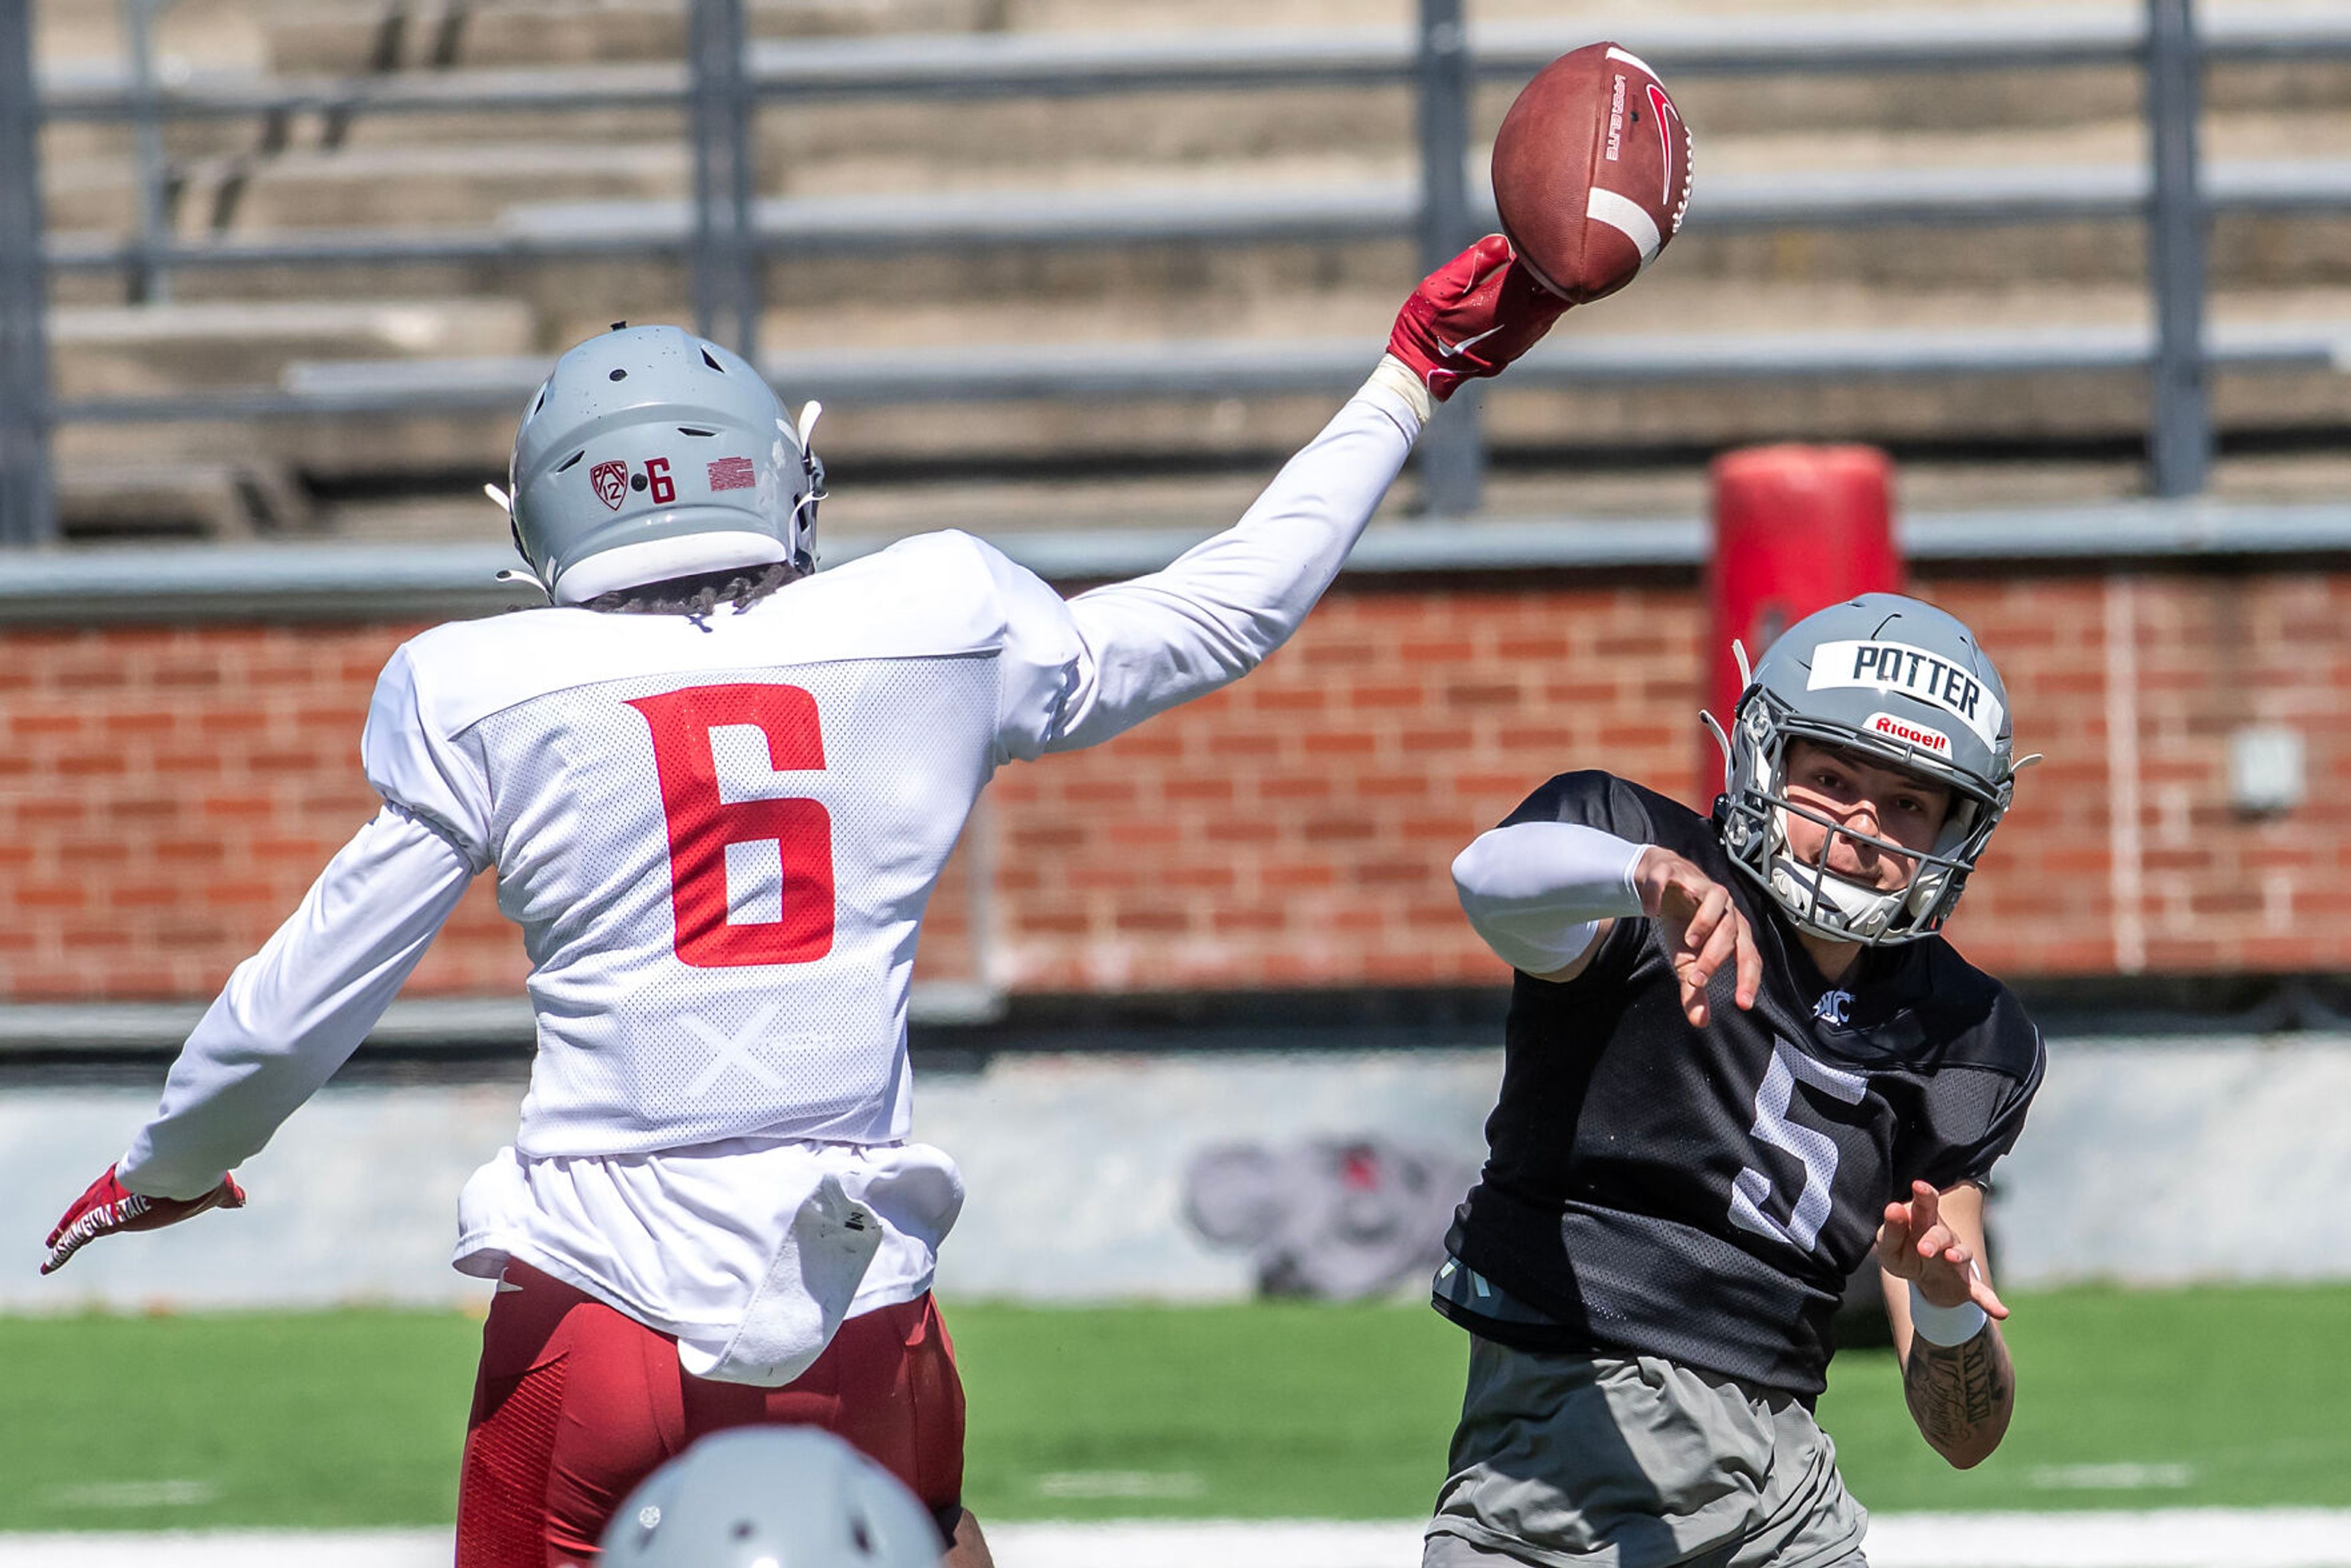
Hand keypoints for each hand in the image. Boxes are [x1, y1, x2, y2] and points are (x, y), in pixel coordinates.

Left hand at [42, 1165, 245, 1275]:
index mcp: (146, 1186)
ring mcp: (110, 1204)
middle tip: (61, 1232)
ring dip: (63, 1235)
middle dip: (77, 1218)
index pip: (122, 1196)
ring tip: (49, 1251)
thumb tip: (241, 1201)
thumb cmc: (200, 1177)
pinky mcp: (103, 1218)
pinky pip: (76, 1237)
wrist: (185, 1168)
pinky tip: (49, 1263)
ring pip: (79, 1222)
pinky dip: (62, 1251)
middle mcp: (122, 1191)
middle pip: (92, 1205)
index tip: (102, 1214)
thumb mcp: (214, 1192)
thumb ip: (224, 1197)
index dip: (109, 1206)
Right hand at [1386, 234, 1571, 401]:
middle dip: (1555, 267)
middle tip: (1542, 248)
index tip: (1528, 230)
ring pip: (1555, 305)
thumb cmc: (1426, 326)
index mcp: (1505, 300)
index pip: (1538, 263)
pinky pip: (1544, 319)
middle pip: (1560, 287)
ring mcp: (1525, 337)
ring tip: (1534, 266)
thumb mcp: (1439, 288)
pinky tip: (1528, 293)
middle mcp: (1524, 321)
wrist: (1424, 370)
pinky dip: (1541, 303)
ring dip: (1549, 286)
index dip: (1536, 244)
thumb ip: (1472, 262)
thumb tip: (1504, 241)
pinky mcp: (1521, 347)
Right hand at [1633, 847, 1760, 1027]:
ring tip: (1689, 941)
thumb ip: (1694, 988)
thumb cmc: (1681, 923)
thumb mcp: (1685, 959)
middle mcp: (1723, 905)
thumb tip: (1700, 1022)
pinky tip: (1649, 912)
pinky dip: (1658, 894)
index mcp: (1732, 928)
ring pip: (1715, 897)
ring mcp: (1699, 884)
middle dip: (1715, 956)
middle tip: (1696, 980)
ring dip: (1706, 920)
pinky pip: (1668, 879)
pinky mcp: (1672, 871)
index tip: (1743, 1004)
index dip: (1748, 978)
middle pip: (1732, 928)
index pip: (1749, 955)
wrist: (1660, 884)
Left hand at [1877, 1180, 2007, 1319]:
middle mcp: (1945, 1238)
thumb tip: (1894, 1207)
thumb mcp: (1890, 1247)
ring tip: (1950, 1258)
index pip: (1925, 1205)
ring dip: (1957, 1256)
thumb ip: (1891, 1230)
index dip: (1924, 1195)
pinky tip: (2002, 1312)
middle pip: (1941, 1233)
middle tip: (1923, 1248)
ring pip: (1962, 1255)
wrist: (1926, 1283)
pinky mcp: (1968, 1286)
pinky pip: (1982, 1293)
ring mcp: (1958, 1261)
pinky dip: (1991, 1302)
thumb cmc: (1905, 1255)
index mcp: (1924, 1223)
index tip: (1918, 1186)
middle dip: (1933, 1239)